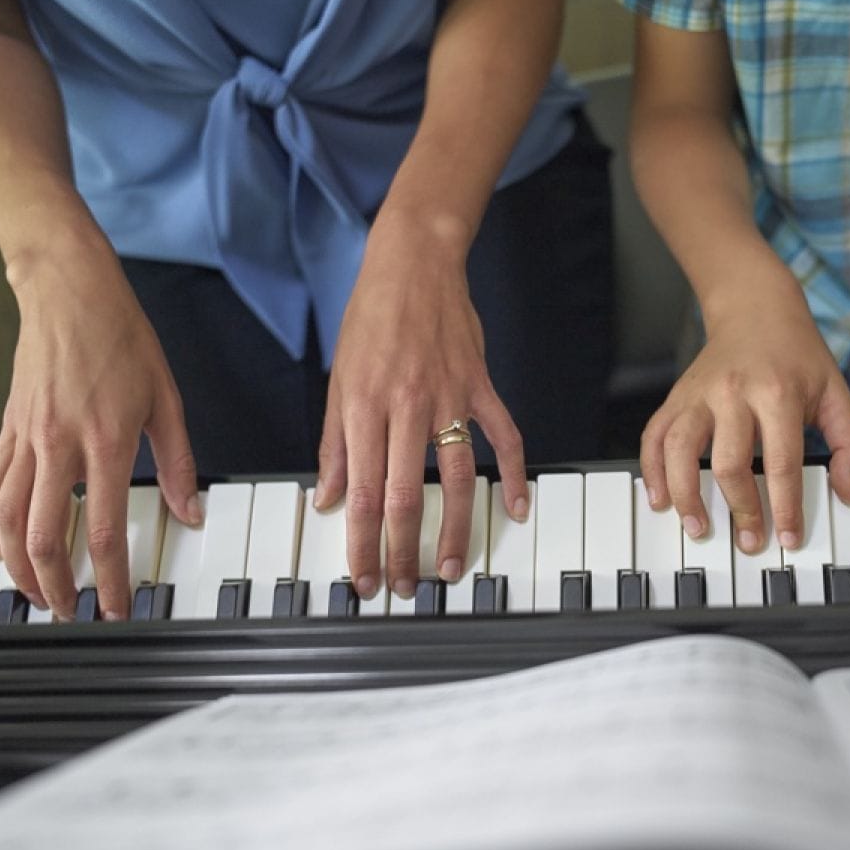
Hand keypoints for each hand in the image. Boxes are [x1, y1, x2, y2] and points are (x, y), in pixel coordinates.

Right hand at [0, 226, 199, 620]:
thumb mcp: (166, 399)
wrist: (68, 291)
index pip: (107, 529)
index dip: (110, 577)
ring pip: (7, 519)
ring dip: (18, 567)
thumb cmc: (120, 337)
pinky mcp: (7, 429)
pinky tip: (2, 548)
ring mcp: (26, 438)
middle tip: (69, 612)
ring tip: (36, 593)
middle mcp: (58, 445)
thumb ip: (177, 462)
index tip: (113, 608)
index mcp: (105, 441)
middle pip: (44, 536)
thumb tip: (190, 509)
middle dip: (55, 586)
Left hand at [315, 212, 527, 600]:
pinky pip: (505, 436)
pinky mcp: (481, 386)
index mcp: (365, 407)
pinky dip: (515, 473)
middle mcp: (407, 407)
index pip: (363, 493)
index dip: (363, 543)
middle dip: (403, 551)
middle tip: (402, 587)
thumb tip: (330, 497)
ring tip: (450, 568)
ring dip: (455, 530)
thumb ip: (335, 444)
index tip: (363, 578)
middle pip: (407, 496)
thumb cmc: (371, 317)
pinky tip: (518, 506)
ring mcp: (450, 398)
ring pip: (457, 478)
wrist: (414, 263)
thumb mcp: (338, 379)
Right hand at [640, 269, 849, 554]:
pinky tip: (660, 499)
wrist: (756, 307)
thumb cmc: (798, 355)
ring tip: (697, 527)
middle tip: (750, 541)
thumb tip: (847, 492)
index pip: (781, 462)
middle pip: (728, 463)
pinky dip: (652, 470)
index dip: (785, 506)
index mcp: (778, 393)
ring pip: (680, 450)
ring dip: (685, 495)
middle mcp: (733, 393)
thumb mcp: (836, 392)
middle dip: (739, 509)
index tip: (788, 538)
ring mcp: (699, 394)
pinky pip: (654, 436)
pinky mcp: (676, 397)